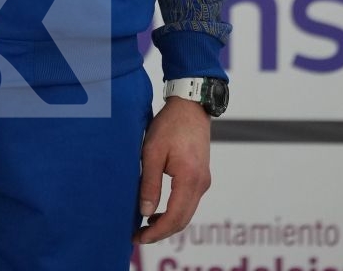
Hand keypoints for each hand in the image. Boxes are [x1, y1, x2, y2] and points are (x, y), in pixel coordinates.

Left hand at [134, 97, 211, 244]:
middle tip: (139, 236)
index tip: (139, 238)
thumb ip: (150, 183)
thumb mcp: (153, 152)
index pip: (175, 217)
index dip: (157, 232)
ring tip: (145, 225)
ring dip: (168, 222)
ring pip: (187, 213)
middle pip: (183, 220)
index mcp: (189, 179)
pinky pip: (189, 202)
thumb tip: (145, 212)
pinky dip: (174, 211)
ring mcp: (204, 181)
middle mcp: (201, 184)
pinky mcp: (201, 176)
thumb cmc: (170, 125)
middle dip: (161, 232)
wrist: (191, 105)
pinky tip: (158, 210)